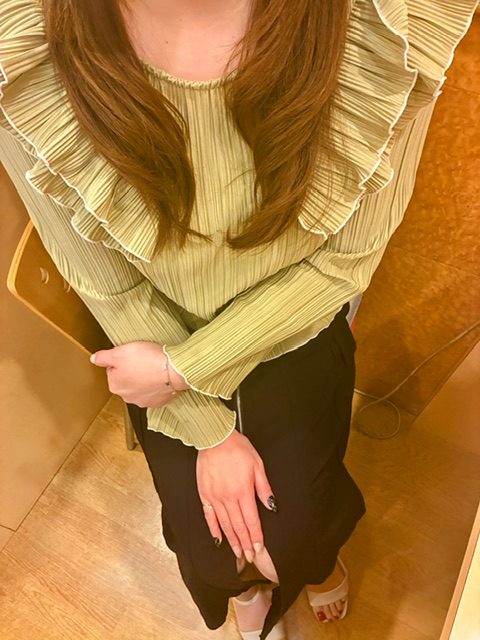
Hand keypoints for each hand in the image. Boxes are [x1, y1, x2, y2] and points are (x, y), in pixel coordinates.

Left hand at [89, 341, 190, 407]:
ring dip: (145, 379)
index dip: (121, 360)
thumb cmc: (147, 360)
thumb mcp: (119, 352)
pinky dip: (157, 385)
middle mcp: (127, 397)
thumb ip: (103, 357)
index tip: (130, 356)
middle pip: (126, 380)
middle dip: (133, 370)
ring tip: (153, 367)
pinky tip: (161, 376)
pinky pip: (155, 392)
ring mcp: (144, 401)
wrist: (173, 370)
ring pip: (141, 387)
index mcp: (115, 385)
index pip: (113, 370)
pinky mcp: (159, 401)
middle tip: (142, 360)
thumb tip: (94, 359)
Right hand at [196, 429, 277, 561]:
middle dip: (245, 543)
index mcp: (244, 491)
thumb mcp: (257, 464)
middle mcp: (229, 497)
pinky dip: (214, 529)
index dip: (256, 536)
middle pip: (238, 526)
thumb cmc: (237, 448)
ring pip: (224, 524)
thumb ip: (263, 488)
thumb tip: (271, 506)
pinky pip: (209, 516)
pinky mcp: (204, 494)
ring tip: (238, 553)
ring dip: (232, 541)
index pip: (252, 520)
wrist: (215, 438)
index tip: (259, 548)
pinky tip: (218, 540)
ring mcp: (215, 497)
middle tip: (250, 557)